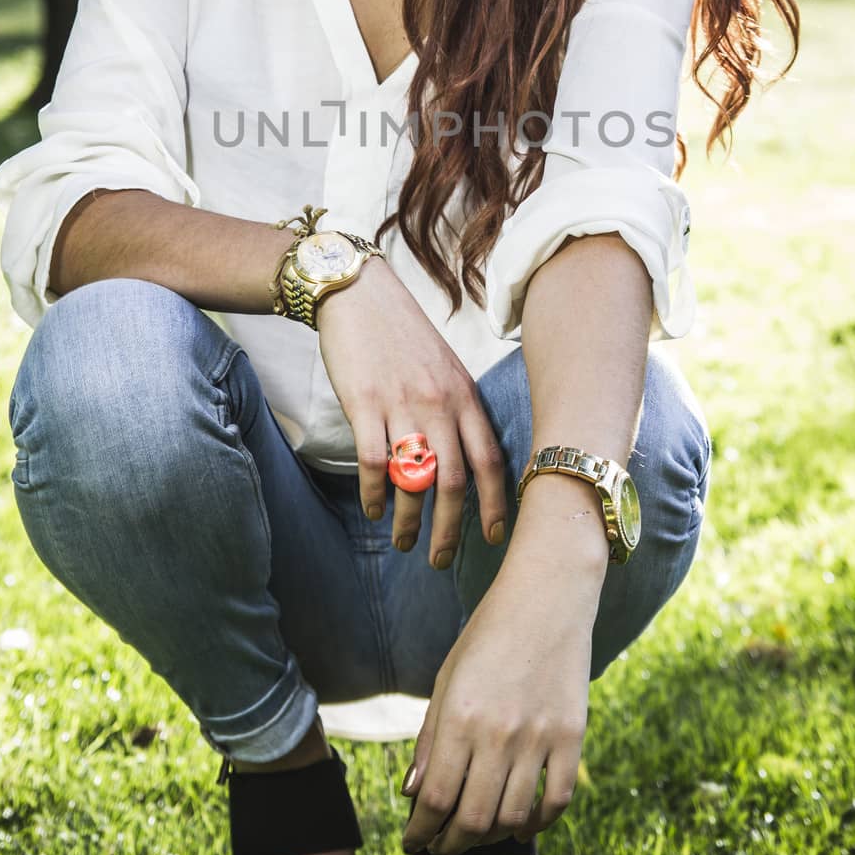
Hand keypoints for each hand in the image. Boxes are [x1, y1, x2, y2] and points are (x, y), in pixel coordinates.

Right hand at [315, 255, 507, 569]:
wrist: (359, 295)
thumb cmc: (403, 335)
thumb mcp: (446, 367)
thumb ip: (459, 409)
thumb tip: (468, 460)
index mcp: (464, 395)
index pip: (489, 460)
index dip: (495, 504)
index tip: (495, 537)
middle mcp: (439, 403)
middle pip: (453, 481)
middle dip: (449, 530)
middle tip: (440, 560)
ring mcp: (401, 404)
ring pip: (413, 479)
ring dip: (409, 521)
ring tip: (404, 543)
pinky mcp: (364, 403)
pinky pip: (372, 463)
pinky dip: (374, 495)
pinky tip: (373, 510)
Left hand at [399, 561, 592, 854]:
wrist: (548, 596)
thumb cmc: (489, 634)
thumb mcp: (448, 678)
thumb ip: (432, 738)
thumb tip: (413, 794)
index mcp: (460, 715)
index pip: (434, 798)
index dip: (420, 830)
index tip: (413, 840)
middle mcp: (499, 731)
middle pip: (472, 819)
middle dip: (450, 844)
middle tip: (441, 847)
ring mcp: (540, 735)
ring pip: (512, 817)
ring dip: (490, 837)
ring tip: (476, 834)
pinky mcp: (572, 735)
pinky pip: (557, 800)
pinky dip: (537, 823)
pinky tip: (521, 824)